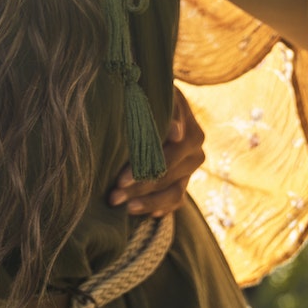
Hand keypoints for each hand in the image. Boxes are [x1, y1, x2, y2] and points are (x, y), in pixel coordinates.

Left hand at [106, 88, 205, 216]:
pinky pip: (175, 200)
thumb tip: (176, 133)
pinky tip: (139, 211)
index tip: (120, 180)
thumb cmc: (147, 96)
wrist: (154, 100)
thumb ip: (163, 112)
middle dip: (138, 187)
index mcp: (190, 130)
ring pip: (173, 192)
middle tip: (113, 197)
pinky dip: (159, 207)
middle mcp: (195, 150)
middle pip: (167, 175)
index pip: (168, 156)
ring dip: (147, 202)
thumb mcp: (151, 97)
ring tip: (124, 208)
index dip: (143, 169)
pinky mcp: (185, 180)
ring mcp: (191, 168)